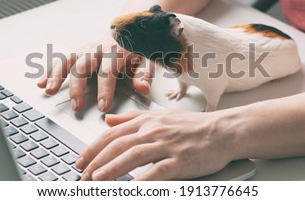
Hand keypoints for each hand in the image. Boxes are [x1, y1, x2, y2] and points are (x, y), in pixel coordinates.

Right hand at [37, 35, 153, 111]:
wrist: (129, 30)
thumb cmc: (137, 50)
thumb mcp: (147, 60)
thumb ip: (144, 74)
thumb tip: (142, 88)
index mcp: (116, 52)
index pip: (108, 72)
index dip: (105, 89)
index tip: (102, 106)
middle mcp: (98, 49)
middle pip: (83, 67)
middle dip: (78, 87)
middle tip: (76, 106)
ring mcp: (85, 50)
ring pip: (67, 61)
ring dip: (57, 76)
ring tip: (49, 91)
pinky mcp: (77, 52)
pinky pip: (61, 61)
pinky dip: (49, 71)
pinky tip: (41, 83)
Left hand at [75, 109, 236, 179]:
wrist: (223, 130)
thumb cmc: (193, 125)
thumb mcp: (160, 116)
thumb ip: (132, 118)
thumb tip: (108, 119)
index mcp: (147, 121)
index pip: (113, 133)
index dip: (93, 147)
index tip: (81, 160)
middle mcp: (155, 131)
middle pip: (119, 145)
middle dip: (97, 161)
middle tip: (83, 174)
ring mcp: (168, 145)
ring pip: (133, 156)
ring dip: (112, 168)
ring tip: (96, 180)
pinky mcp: (181, 161)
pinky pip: (157, 172)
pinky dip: (141, 180)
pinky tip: (129, 189)